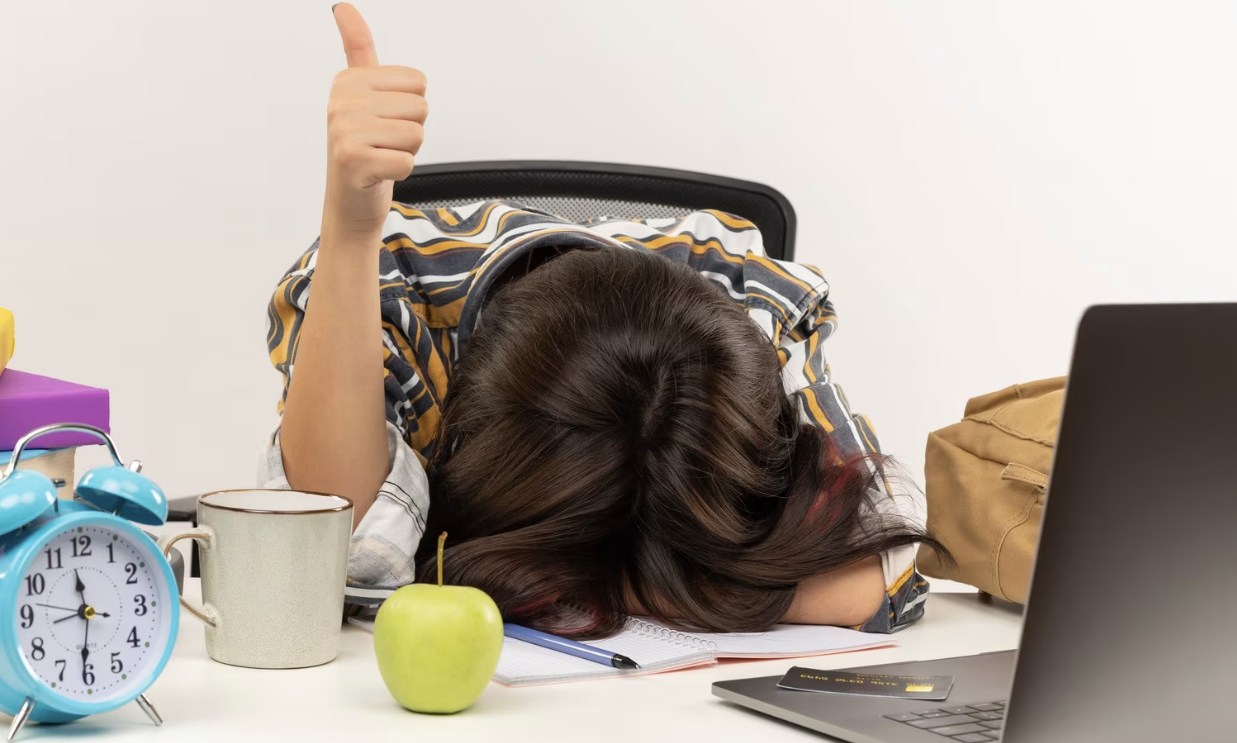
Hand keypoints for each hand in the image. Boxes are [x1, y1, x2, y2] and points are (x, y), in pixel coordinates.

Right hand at [323, 3, 427, 241]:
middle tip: (384, 145)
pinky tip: (378, 174)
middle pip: (419, 107)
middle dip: (411, 131)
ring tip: (381, 157)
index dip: (411, 108)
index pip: (418, 82)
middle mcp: (340, 102)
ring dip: (406, 153)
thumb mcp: (363, 96)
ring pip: (416, 134)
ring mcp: (343, 131)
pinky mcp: (353, 162)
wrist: (350, 203)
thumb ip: (358, 49)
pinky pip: (407, 161)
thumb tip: (343, 5)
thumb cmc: (365, 148)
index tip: (384, 123)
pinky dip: (400, 173)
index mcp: (347, 81)